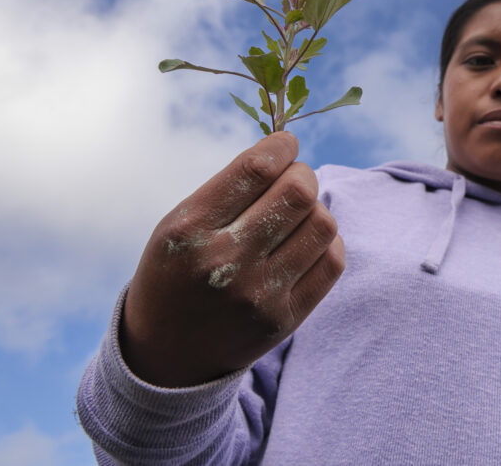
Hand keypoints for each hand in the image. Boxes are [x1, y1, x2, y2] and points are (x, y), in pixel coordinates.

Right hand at [120, 132, 344, 386]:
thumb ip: (229, 189)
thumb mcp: (178, 225)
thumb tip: (289, 151)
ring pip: (323, 224)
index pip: (256, 168)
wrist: (167, 356)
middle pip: (298, 192)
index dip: (282, 146)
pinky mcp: (284, 319)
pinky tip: (306, 243)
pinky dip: (327, 242)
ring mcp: (258, 294)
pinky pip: (332, 261)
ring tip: (297, 216)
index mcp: (190, 229)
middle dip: (302, 174)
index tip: (286, 144)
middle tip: (293, 180)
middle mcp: (225, 261)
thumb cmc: (177, 273)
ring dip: (316, 210)